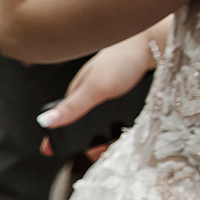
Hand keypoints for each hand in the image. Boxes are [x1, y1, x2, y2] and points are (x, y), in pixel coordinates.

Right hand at [36, 29, 161, 150]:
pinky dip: (127, 133)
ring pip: (106, 131)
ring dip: (112, 141)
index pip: (63, 123)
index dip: (61, 140)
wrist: (156, 46)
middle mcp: (92, 100)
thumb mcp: (95, 87)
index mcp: (77, 96)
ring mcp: (111, 103)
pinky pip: (124, 125)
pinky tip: (134, 134)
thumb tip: (44, 121)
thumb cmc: (121, 60)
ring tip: (121, 144)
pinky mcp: (129, 105)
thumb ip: (72, 107)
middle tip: (105, 151)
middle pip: (86, 132)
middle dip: (93, 145)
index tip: (65, 154)